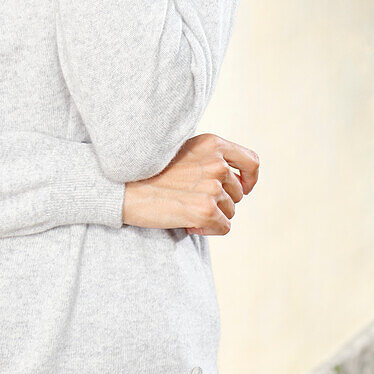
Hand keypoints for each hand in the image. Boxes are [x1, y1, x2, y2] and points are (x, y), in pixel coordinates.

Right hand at [121, 133, 259, 234]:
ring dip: (212, 217)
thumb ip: (207, 158)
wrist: (121, 187)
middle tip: (193, 202)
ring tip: (185, 210)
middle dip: (221, 202)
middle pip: (238, 193)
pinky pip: (223, 227)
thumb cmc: (147, 172)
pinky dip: (206, 230)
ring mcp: (213, 187)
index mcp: (212, 143)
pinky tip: (186, 223)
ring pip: (230, 212)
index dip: (249, 179)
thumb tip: (232, 180)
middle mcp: (217, 163)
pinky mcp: (207, 210)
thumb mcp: (182, 151)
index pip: (251, 162)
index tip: (242, 189)